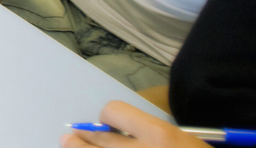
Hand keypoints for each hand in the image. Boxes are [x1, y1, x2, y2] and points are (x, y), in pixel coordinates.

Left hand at [62, 101, 204, 147]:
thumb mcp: (185, 142)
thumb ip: (153, 133)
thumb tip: (119, 131)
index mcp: (161, 137)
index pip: (115, 112)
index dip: (108, 116)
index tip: (106, 123)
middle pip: (99, 139)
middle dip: (82, 137)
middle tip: (70, 136)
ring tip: (70, 145)